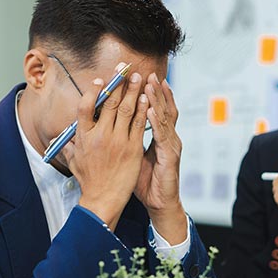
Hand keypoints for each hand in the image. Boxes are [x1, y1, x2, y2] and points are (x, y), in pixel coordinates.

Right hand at [64, 66, 148, 230]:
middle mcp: (100, 136)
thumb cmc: (88, 181)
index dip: (94, 91)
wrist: (103, 199)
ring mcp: (118, 141)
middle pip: (109, 103)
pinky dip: (144, 110)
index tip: (101, 80)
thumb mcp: (73, 161)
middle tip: (125, 69)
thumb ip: (68, 146)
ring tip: (138, 77)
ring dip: (133, 91)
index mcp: (84, 137)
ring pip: (127, 110)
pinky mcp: (133, 148)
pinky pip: (140, 124)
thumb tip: (59, 138)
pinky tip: (147, 98)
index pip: (86, 106)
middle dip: (118, 83)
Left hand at [135, 74, 186, 242]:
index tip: (141, 78)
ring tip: (149, 84)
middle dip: (155, 90)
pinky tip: (149, 110)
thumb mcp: (133, 158)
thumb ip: (125, 142)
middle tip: (148, 73)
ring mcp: (171, 145)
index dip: (150, 94)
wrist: (160, 203)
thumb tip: (106, 131)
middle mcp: (168, 137)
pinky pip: (162, 135)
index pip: (155, 110)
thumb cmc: (146, 182)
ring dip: (156, 100)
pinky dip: (155, 121)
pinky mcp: (170, 156)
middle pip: (163, 108)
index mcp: (160, 137)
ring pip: (164, 117)